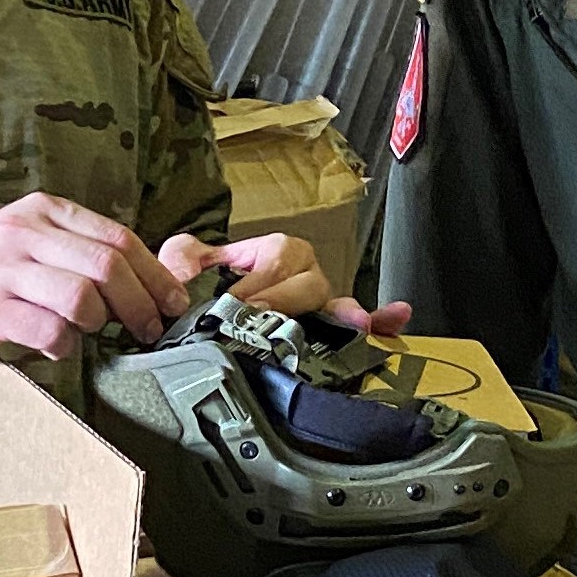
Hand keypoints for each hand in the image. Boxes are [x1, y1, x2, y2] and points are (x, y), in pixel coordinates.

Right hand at [0, 193, 192, 361]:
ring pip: (82, 296)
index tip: (173, 302)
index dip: (155, 274)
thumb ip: (75, 251)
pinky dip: (63, 344)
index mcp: (44, 211)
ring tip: (92, 333)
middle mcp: (26, 232)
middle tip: (150, 329)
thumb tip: (141, 279)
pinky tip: (55, 346)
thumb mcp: (25, 241)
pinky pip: (48, 329)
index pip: (118, 237)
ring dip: (99, 323)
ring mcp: (6, 269)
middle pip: (109, 265)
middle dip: (142, 303)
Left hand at [156, 230, 413, 338]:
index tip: (235, 304)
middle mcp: (304, 272)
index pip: (274, 260)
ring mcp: (321, 300)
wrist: (203, 306)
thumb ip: (180, 259)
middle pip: (306, 284)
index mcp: (276, 250)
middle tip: (260, 320)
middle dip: (283, 303)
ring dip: (343, 313)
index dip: (256, 283)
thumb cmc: (204, 281)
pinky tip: (395, 320)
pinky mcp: (330, 326)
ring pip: (333, 303)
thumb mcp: (186, 261)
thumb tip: (181, 271)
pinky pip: (361, 321)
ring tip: (352, 321)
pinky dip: (380, 320)